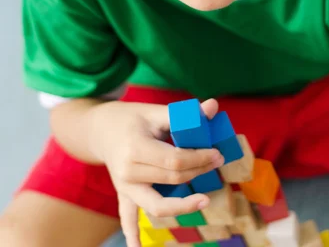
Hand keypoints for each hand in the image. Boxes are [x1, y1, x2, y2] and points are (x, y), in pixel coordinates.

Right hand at [91, 98, 221, 246]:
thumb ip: (184, 113)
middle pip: (171, 180)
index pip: (174, 161)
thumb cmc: (131, 118)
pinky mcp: (124, 194)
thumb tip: (213, 106)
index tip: (216, 153)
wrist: (101, 129)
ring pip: (156, 204)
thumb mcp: (154, 111)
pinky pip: (127, 218)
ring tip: (204, 200)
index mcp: (135, 148)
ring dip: (182, 205)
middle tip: (217, 162)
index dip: (199, 158)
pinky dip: (132, 235)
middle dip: (198, 172)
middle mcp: (128, 171)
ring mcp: (124, 186)